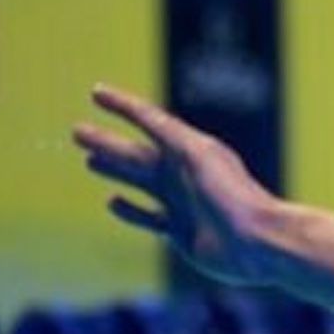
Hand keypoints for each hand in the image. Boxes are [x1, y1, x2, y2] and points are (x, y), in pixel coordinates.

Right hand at [73, 85, 276, 285]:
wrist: (257, 242)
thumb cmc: (232, 195)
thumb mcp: (197, 155)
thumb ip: (168, 132)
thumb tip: (140, 110)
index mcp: (189, 149)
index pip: (149, 120)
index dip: (123, 105)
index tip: (96, 92)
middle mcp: (183, 174)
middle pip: (135, 153)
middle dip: (107, 142)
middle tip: (76, 131)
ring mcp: (181, 203)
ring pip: (138, 181)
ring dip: (114, 169)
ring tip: (89, 159)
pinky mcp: (180, 232)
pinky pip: (148, 217)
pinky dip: (129, 209)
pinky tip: (111, 200)